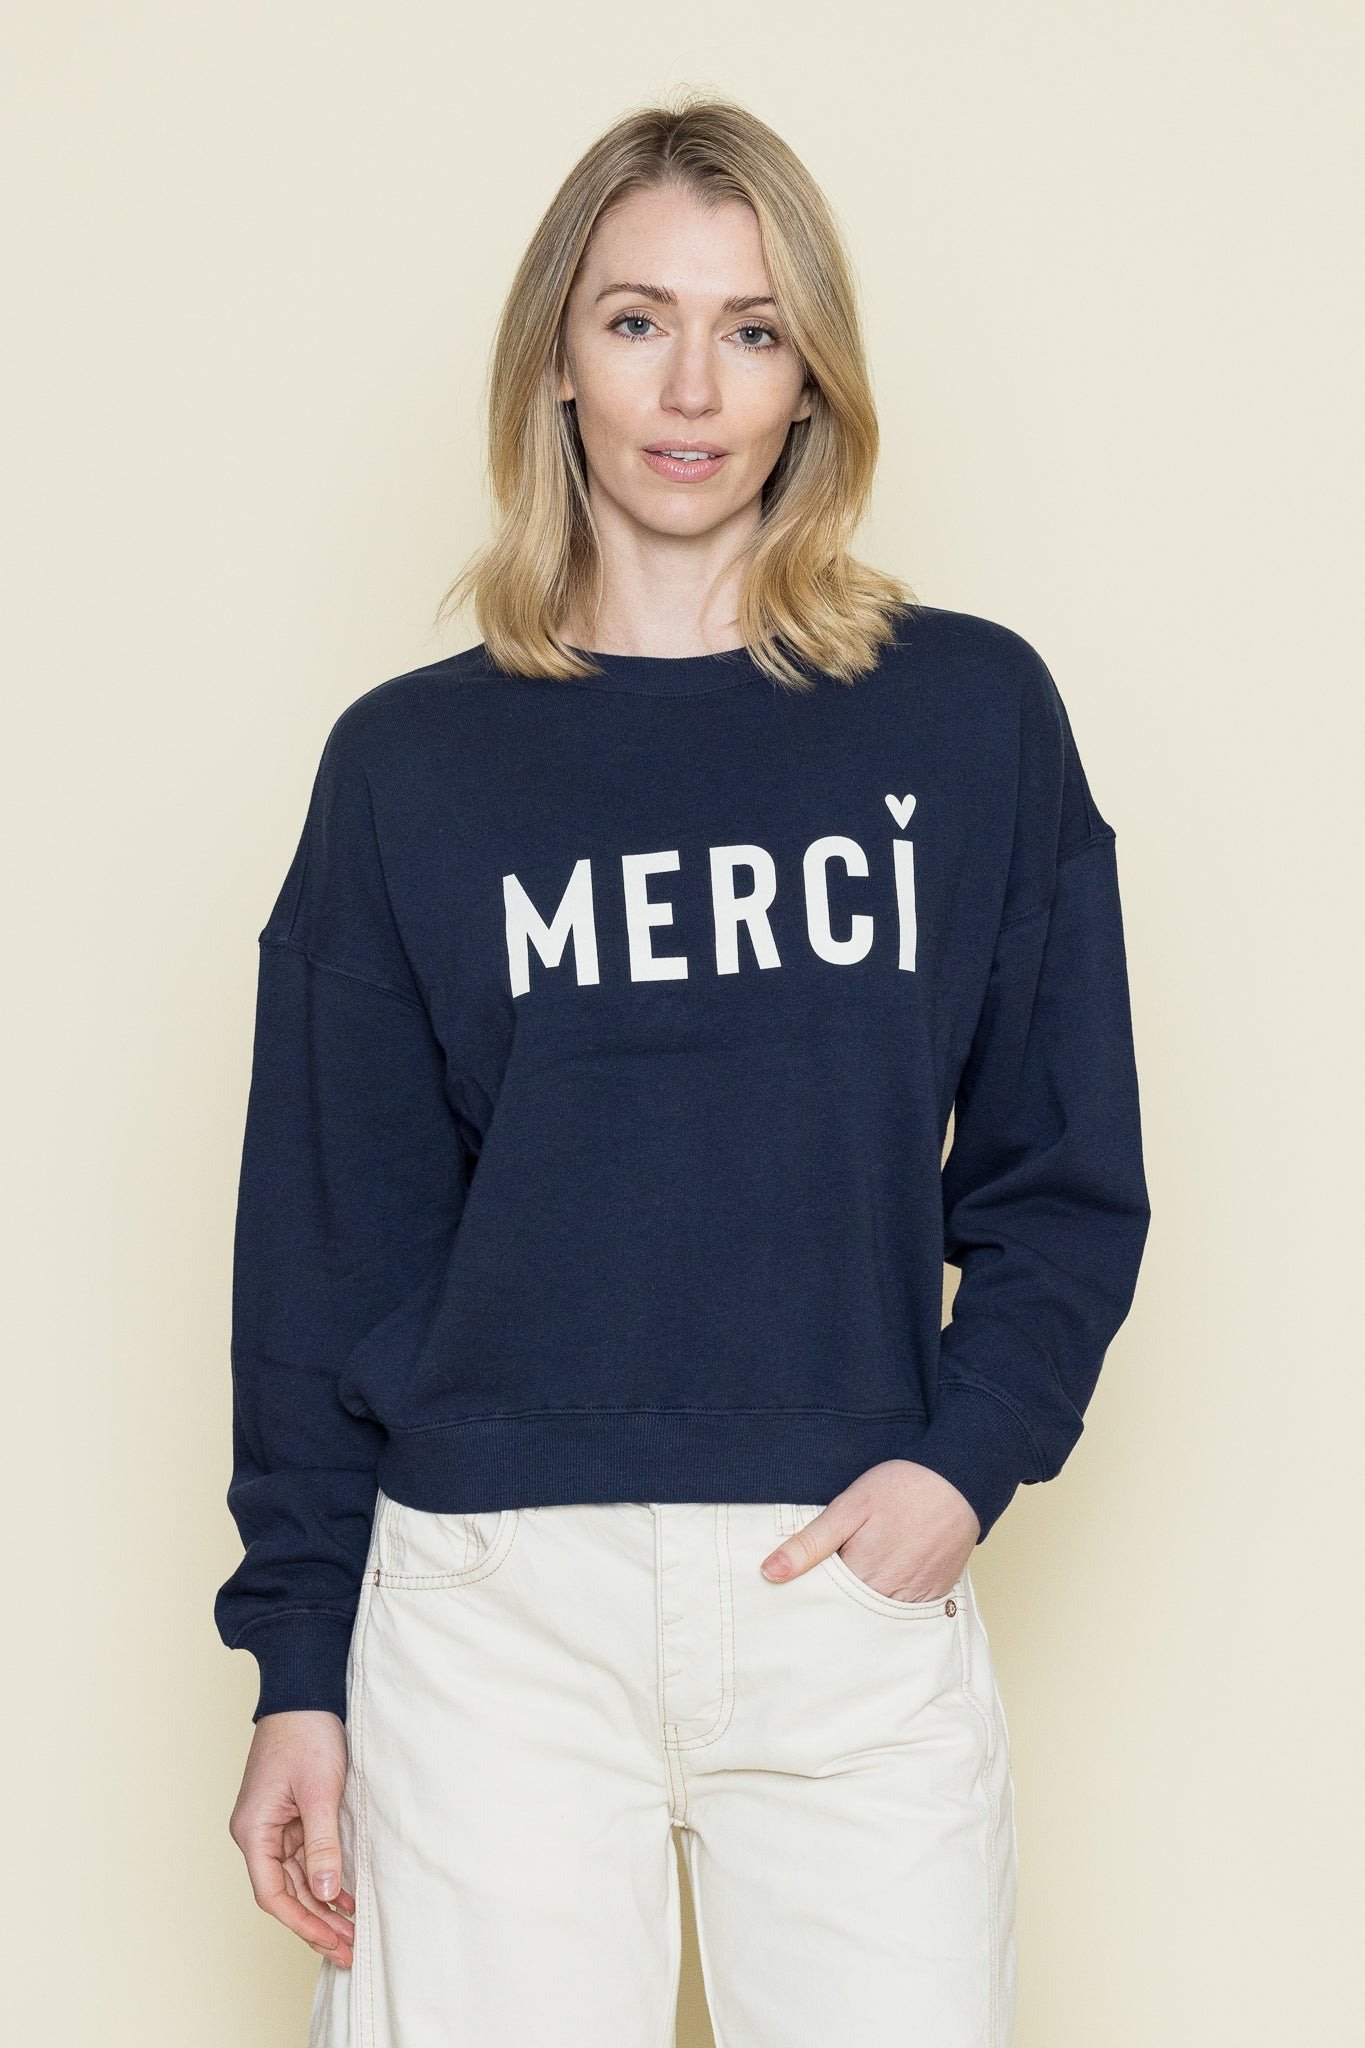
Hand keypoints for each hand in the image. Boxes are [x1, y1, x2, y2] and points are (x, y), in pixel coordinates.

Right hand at [228, 1710, 356, 1965]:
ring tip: (351, 1933)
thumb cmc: (306, 1734)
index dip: (302, 1922)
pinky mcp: (290, 1815)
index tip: (332, 1943)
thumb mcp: (319, 1792)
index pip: (272, 1893)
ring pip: (296, 1879)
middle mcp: (257, 1833)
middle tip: (349, 1950)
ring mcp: (273, 1825)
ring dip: (322, 1905)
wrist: (304, 1692)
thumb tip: (325, 1895)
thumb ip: (322, 1846)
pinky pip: (305, 1858)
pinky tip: (346, 1899)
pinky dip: (324, 1879)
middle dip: (316, 1923)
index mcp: (253, 1830)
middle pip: (285, 1892)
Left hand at [759, 1459, 980, 1601]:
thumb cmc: (902, 1488)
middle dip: (833, 1606)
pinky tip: (883, 1580)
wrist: (959, 1480)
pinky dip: (889, 1600)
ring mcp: (916, 1599)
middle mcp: (889, 1597)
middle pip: (850, 1615)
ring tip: (853, 1580)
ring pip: (876, 1616)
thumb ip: (810, 1543)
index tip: (793, 1591)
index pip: (822, 1605)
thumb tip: (770, 1572)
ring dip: (861, 1604)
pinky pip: (905, 1610)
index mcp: (862, 1579)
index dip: (807, 1596)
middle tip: (825, 1582)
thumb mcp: (848, 1507)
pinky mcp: (935, 1593)